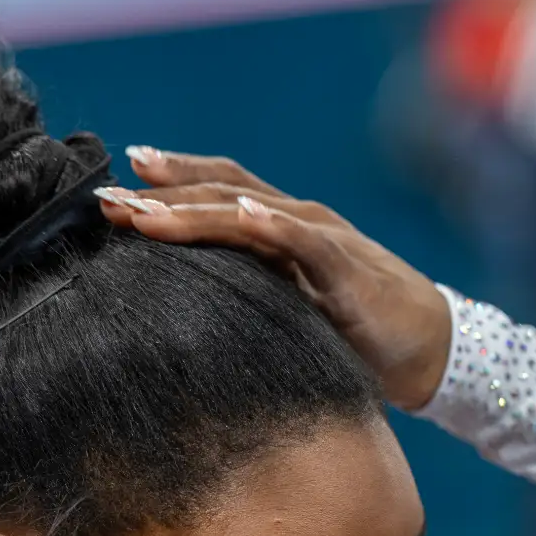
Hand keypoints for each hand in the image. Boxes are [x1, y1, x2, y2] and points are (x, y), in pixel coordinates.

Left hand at [97, 148, 453, 409]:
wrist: (430, 348)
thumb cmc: (358, 335)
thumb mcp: (288, 314)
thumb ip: (244, 303)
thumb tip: (178, 324)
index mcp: (276, 231)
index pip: (214, 193)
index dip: (163, 187)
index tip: (109, 194)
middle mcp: (294, 222)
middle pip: (219, 192)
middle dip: (160, 194)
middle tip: (104, 199)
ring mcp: (320, 238)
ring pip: (248, 210)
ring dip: (195, 207)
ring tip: (147, 209)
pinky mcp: (346, 266)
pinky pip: (303, 238)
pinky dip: (273, 223)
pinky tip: (241, 213)